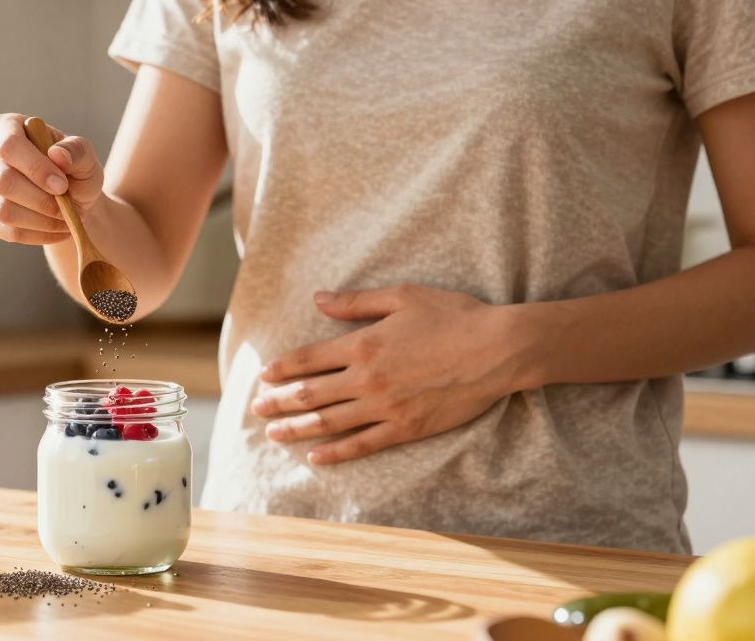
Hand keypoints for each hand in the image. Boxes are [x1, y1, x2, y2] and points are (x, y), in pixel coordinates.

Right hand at [0, 113, 104, 244]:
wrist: (70, 195)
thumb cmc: (73, 167)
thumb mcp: (83, 154)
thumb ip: (76, 150)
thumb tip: (57, 154)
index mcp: (4, 127)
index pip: (10, 146)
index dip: (36, 168)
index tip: (62, 186)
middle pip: (2, 180)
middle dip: (40, 200)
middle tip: (68, 208)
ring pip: (2, 210)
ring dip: (41, 221)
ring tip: (67, 220)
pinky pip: (7, 231)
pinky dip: (37, 235)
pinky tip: (58, 231)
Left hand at [252, 285, 532, 464]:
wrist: (498, 349)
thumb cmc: (453, 315)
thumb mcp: (401, 296)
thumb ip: (355, 302)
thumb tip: (317, 298)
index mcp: (362, 345)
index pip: (308, 359)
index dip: (281, 369)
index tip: (263, 376)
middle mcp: (366, 379)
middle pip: (309, 394)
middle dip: (278, 402)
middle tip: (256, 409)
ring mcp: (385, 407)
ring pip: (329, 422)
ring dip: (296, 428)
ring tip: (274, 434)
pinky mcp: (405, 428)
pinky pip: (362, 445)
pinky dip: (336, 452)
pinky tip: (316, 457)